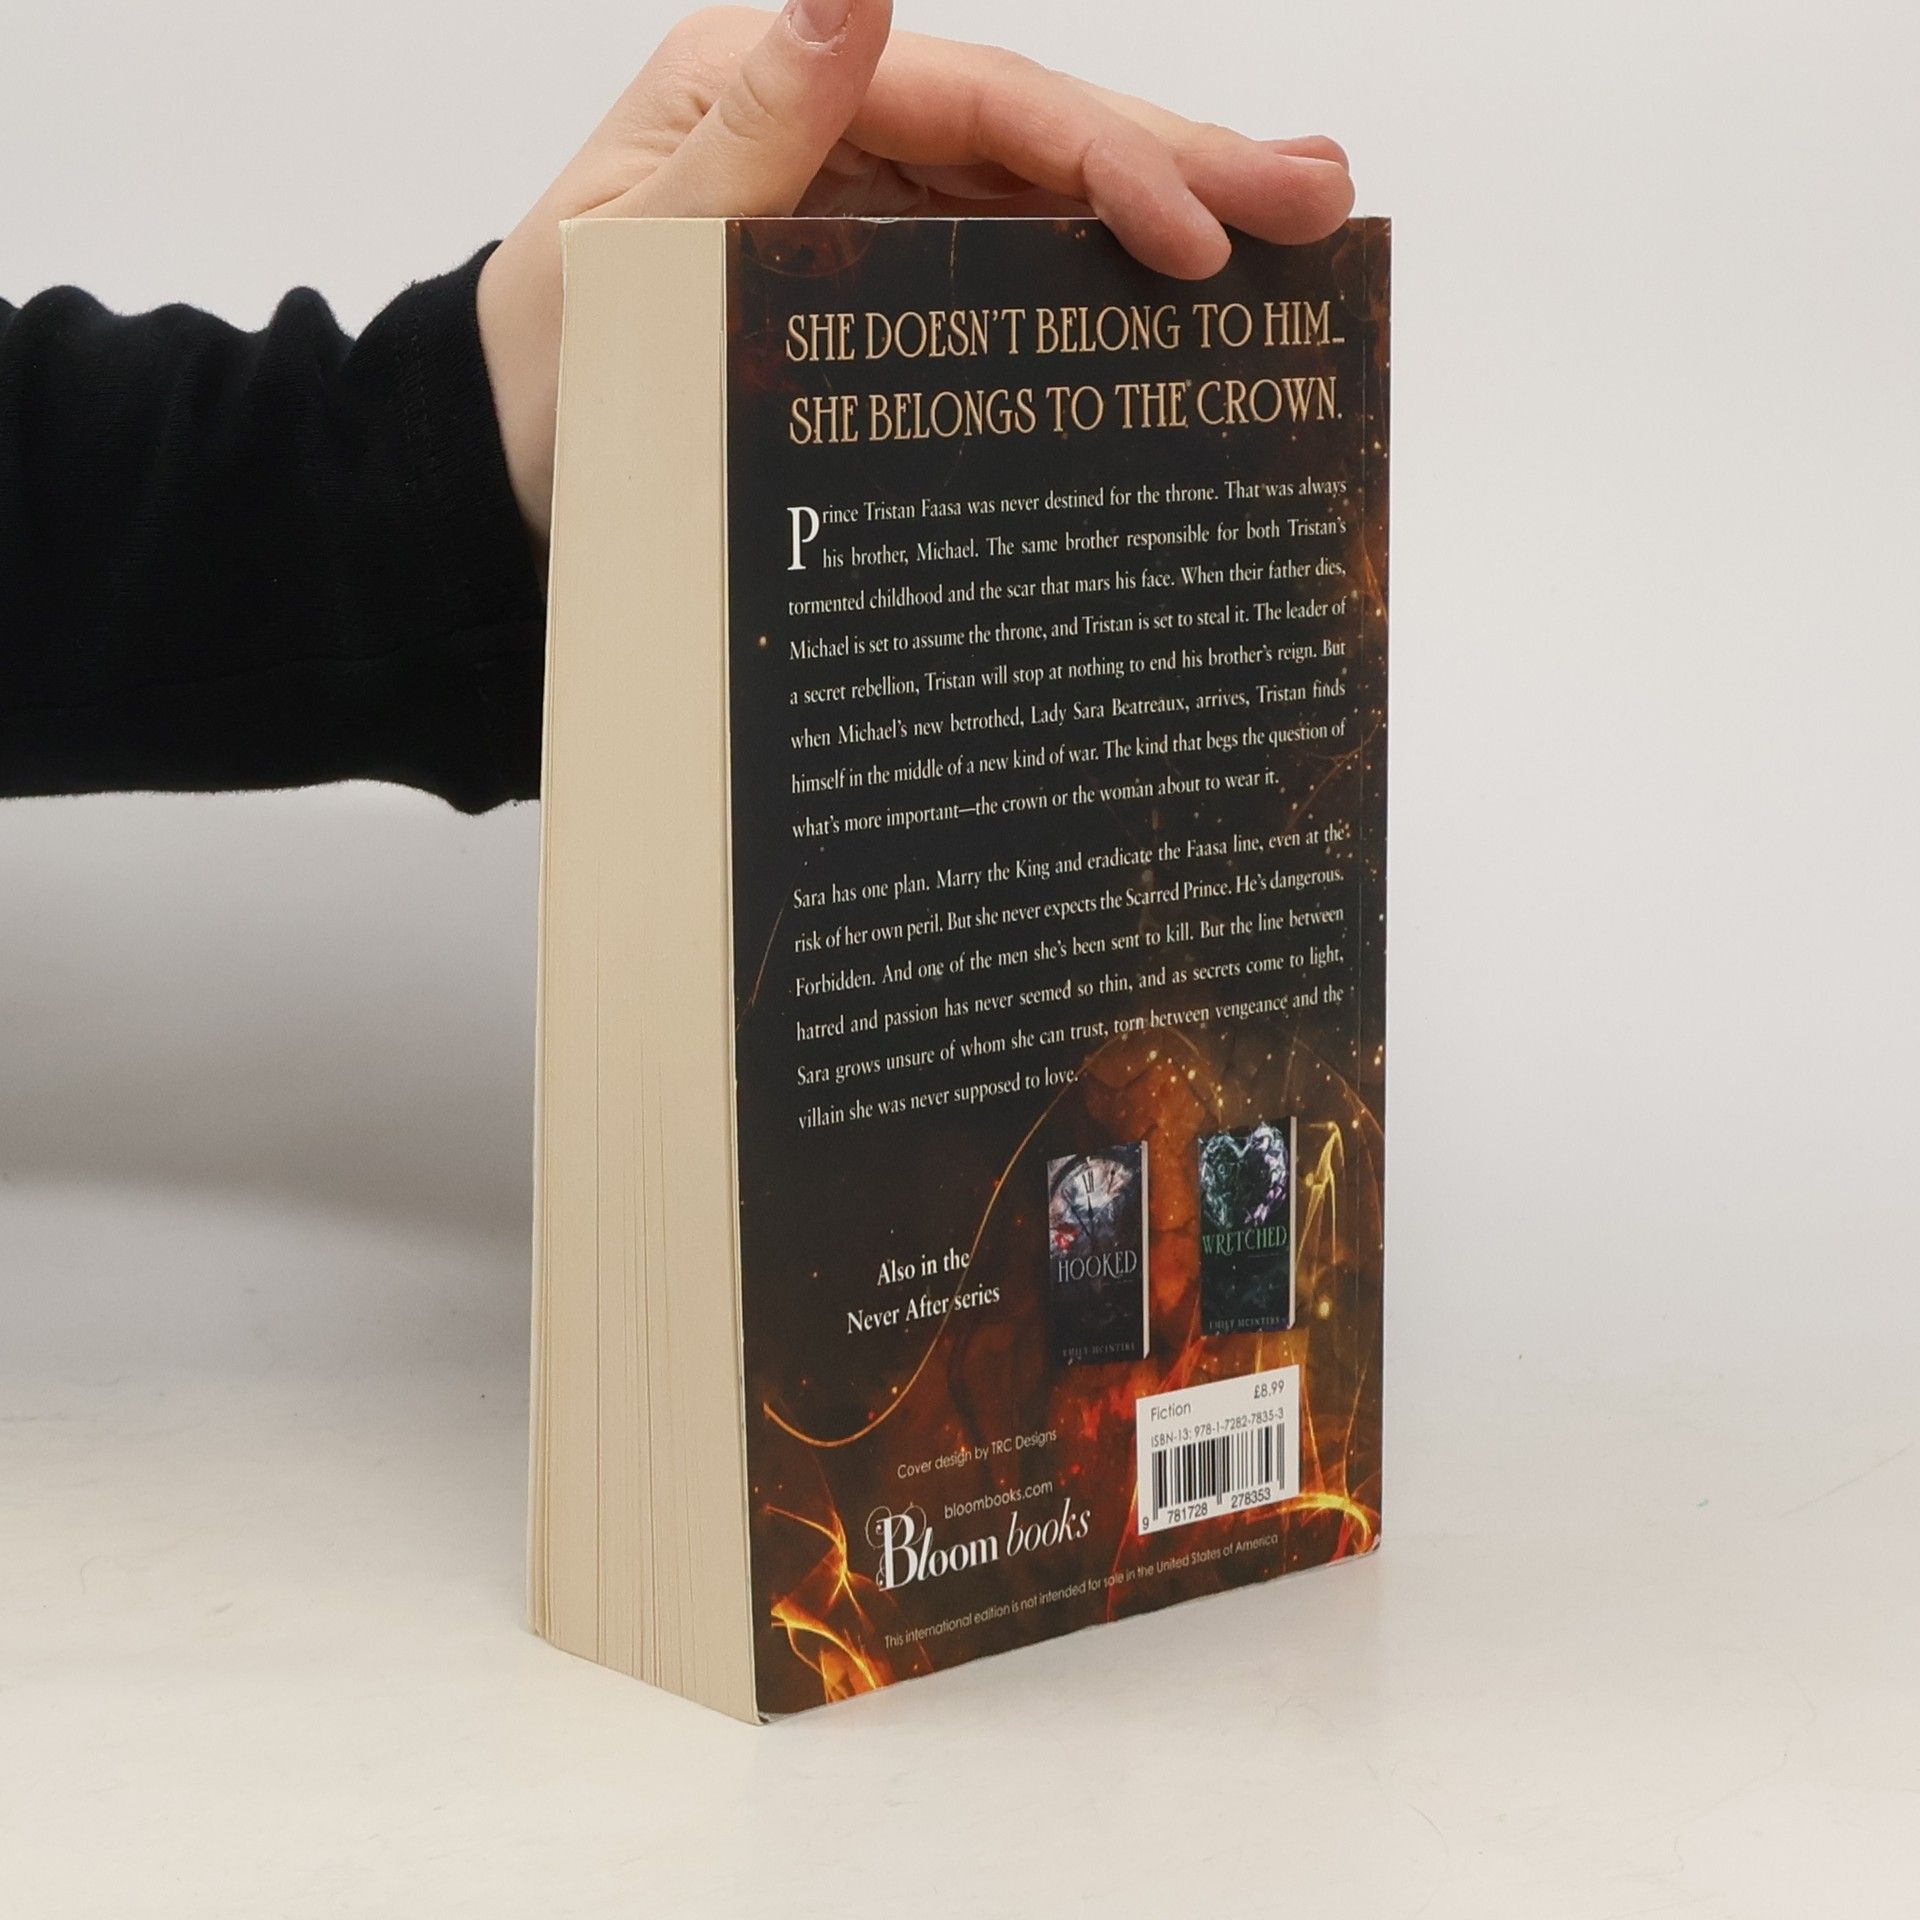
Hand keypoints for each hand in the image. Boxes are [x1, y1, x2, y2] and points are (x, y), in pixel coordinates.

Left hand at [477, 0, 1353, 541]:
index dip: (1102, 156)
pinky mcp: (882, 275)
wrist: (511, 461)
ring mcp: (870, 200)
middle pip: (1038, 129)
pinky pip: (1008, 263)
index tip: (1202, 227)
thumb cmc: (551, 359)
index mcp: (775, 80)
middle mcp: (839, 122)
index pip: (980, 101)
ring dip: (1171, 204)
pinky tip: (1187, 277)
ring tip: (1299, 224)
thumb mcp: (629, 239)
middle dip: (1183, 160)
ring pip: (1043, 193)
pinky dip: (1100, 273)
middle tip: (1322, 195)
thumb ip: (752, 129)